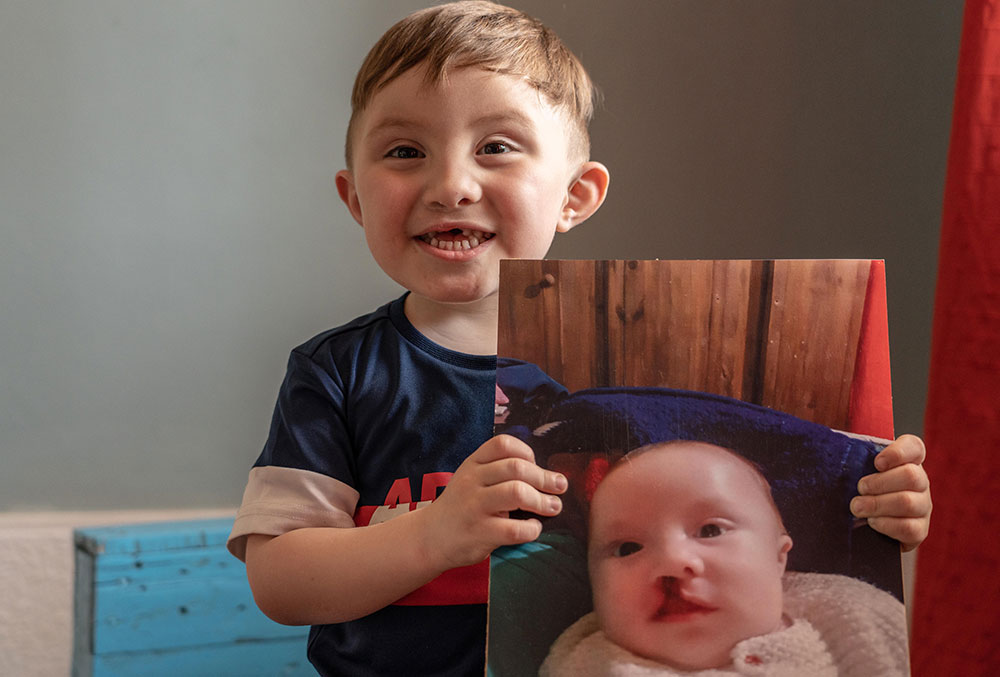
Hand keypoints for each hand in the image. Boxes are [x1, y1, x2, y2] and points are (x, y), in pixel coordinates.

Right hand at [420, 434, 566, 568]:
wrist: (429, 537)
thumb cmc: (462, 506)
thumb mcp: (472, 478)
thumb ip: (500, 470)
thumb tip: (548, 474)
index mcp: (472, 463)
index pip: (503, 444)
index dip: (527, 452)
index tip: (535, 466)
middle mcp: (472, 481)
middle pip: (517, 467)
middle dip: (544, 477)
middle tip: (559, 487)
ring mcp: (474, 507)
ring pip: (517, 493)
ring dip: (542, 500)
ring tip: (553, 507)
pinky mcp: (479, 533)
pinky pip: (514, 528)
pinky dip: (532, 528)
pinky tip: (533, 528)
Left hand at [850, 434, 930, 550]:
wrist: (865, 528)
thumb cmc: (859, 492)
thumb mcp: (857, 472)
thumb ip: (855, 460)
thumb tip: (838, 451)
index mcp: (907, 462)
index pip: (914, 447)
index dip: (897, 452)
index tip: (877, 463)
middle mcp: (920, 483)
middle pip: (911, 476)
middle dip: (879, 483)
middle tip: (860, 488)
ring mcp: (923, 507)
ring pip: (908, 502)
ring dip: (877, 504)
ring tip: (857, 507)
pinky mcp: (920, 530)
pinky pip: (907, 527)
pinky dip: (885, 524)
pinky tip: (871, 521)